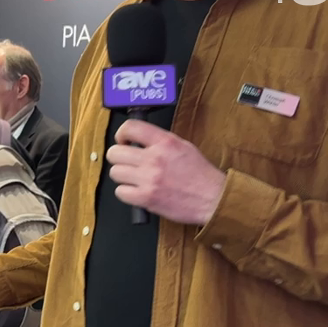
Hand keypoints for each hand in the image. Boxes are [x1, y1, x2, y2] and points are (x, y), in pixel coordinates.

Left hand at [107, 119, 226, 226]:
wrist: (213, 198)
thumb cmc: (200, 175)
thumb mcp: (184, 147)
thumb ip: (160, 141)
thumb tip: (138, 141)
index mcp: (165, 142)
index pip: (130, 127)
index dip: (121, 134)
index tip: (123, 141)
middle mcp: (154, 158)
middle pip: (114, 153)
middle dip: (118, 157)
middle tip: (127, 162)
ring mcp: (149, 179)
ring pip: (115, 173)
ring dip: (122, 176)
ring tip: (134, 178)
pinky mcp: (146, 198)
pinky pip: (120, 192)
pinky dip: (126, 193)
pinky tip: (137, 191)